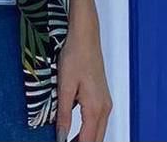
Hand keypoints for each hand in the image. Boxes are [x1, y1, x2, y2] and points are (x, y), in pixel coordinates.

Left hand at [55, 18, 111, 141]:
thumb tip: (61, 136)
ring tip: (68, 141)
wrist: (85, 36)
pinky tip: (76, 130)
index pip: (87, 141)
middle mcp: (104, 107)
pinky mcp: (102, 97)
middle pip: (96, 139)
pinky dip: (88, 130)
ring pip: (98, 132)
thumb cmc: (76, 55)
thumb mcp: (65, 86)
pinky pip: (98, 121)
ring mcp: (105, 102)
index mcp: (95, 107)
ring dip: (85, 139)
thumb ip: (64, 115)